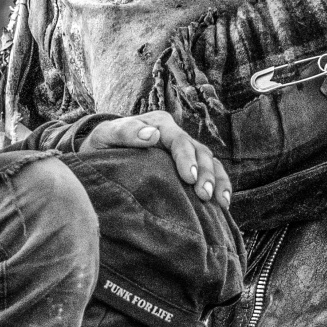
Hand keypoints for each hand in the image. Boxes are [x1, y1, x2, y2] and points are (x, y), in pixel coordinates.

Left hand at [84, 109, 231, 207]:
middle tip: (205, 195)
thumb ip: (125, 132)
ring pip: (210, 161)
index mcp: (158, 124)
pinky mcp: (188, 164)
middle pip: (199, 150)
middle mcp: (175, 134)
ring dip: (217, 180)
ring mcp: (184, 150)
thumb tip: (151, 136)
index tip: (188, 178)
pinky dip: (220, 184)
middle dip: (205, 173)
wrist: (103, 153)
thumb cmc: (102, 145)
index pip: (178, 139)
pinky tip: (224, 203)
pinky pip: (211, 171)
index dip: (186, 158)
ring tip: (220, 202)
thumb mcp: (105, 135)